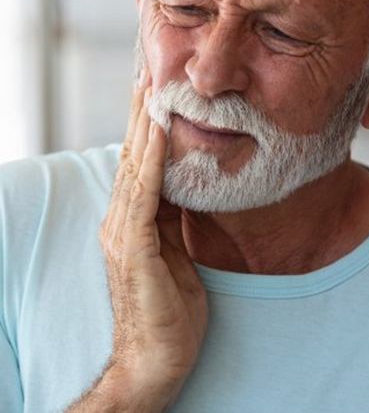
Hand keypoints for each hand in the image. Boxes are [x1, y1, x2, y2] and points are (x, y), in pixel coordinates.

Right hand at [99, 76, 207, 405]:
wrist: (157, 359)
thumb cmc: (170, 309)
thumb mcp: (175, 252)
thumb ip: (171, 218)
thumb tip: (181, 186)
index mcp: (132, 221)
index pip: (140, 164)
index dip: (147, 128)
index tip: (155, 94)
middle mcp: (121, 220)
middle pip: (133, 157)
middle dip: (141, 114)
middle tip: (148, 74)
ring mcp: (123, 232)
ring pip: (135, 167)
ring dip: (145, 126)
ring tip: (152, 88)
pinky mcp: (133, 248)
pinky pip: (144, 195)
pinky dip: (152, 160)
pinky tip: (159, 131)